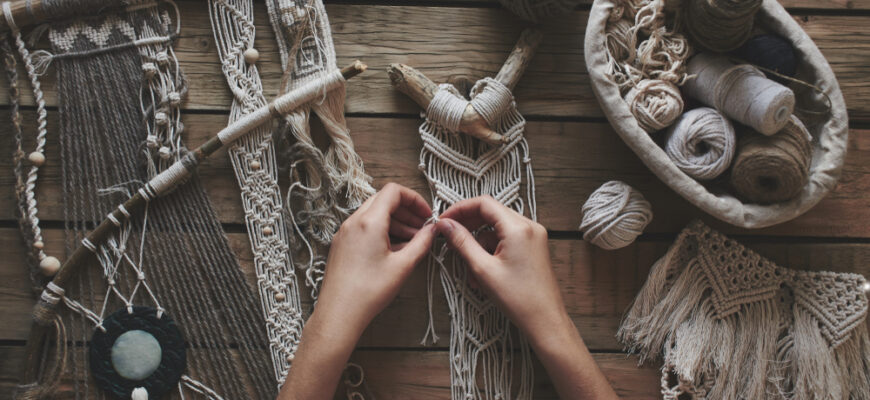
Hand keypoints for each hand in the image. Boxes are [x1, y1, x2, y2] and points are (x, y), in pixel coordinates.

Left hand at [279, 183, 435, 399]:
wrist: (339, 314)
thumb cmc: (368, 292)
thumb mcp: (403, 266)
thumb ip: (421, 243)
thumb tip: (432, 231)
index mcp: (369, 222)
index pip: (394, 192)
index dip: (414, 199)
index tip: (426, 215)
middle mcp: (353, 222)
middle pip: (383, 201)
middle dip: (406, 211)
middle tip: (422, 228)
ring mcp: (344, 233)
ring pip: (373, 215)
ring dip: (394, 222)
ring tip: (412, 242)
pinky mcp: (340, 245)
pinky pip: (363, 228)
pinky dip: (381, 232)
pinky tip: (394, 250)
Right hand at [434, 196, 566, 343]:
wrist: (545, 321)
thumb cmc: (518, 298)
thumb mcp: (483, 269)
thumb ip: (462, 242)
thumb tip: (445, 224)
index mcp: (518, 228)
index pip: (483, 203)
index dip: (460, 209)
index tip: (444, 221)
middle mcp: (529, 226)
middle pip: (491, 214)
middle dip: (468, 227)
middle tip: (450, 240)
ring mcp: (534, 236)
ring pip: (497, 229)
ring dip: (479, 244)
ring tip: (469, 268)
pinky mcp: (534, 247)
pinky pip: (506, 240)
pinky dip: (491, 251)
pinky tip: (483, 273)